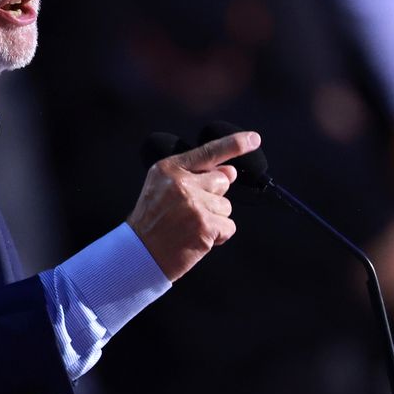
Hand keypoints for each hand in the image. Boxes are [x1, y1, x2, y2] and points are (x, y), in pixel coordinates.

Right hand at [127, 130, 256, 280]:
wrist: (138, 255)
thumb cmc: (152, 222)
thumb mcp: (163, 189)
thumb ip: (195, 176)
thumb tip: (230, 171)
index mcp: (169, 169)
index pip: (208, 152)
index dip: (234, 144)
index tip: (254, 138)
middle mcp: (181, 183)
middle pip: (222, 181)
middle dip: (213, 197)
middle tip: (189, 212)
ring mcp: (193, 204)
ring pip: (226, 206)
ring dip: (214, 219)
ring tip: (189, 228)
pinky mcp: (204, 226)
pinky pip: (228, 227)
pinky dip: (218, 236)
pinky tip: (197, 239)